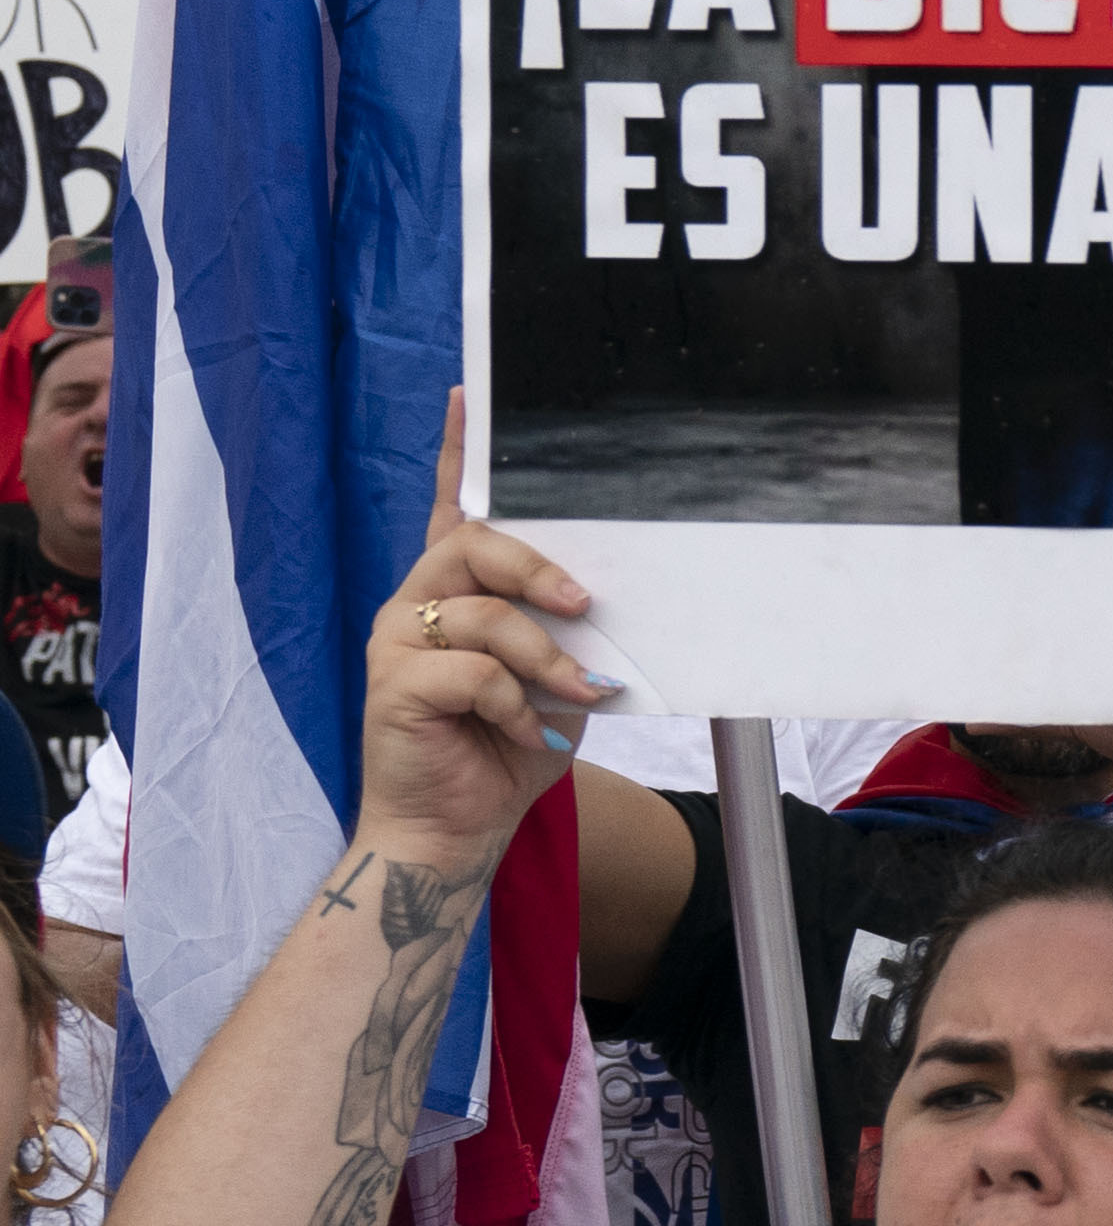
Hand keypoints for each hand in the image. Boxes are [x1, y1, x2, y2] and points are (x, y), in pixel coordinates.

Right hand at [358, 397, 610, 873]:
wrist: (456, 829)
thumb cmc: (508, 749)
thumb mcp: (559, 679)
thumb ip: (570, 631)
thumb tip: (608, 597)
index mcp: (456, 592)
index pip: (456, 508)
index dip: (459, 453)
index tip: (471, 395)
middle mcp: (418, 603)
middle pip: (475, 543)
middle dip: (539, 568)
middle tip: (585, 602)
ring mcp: (397, 640)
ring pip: (483, 614)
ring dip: (545, 658)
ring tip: (577, 695)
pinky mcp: (392, 684)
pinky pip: (473, 674)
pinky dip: (519, 709)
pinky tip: (532, 737)